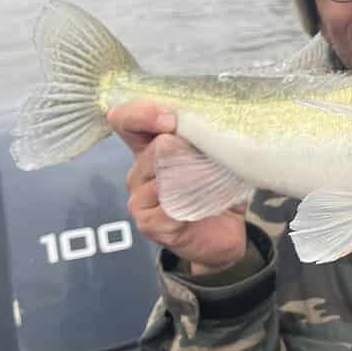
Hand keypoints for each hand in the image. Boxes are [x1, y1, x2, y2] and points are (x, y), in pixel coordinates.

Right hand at [108, 101, 246, 274]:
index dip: (142, 113)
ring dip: (196, 177)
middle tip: (212, 158)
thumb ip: (208, 138)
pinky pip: (169, 204)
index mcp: (150, 147)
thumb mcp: (216, 158)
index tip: (170, 119)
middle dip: (187, 150)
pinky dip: (195, 202)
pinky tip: (206, 206)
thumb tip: (218, 121)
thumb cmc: (218, 191)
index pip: (127, 120)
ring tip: (215, 184)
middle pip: (153, 149)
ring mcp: (139, 198)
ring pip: (163, 176)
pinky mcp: (148, 222)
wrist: (224, 237)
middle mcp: (139, 171)